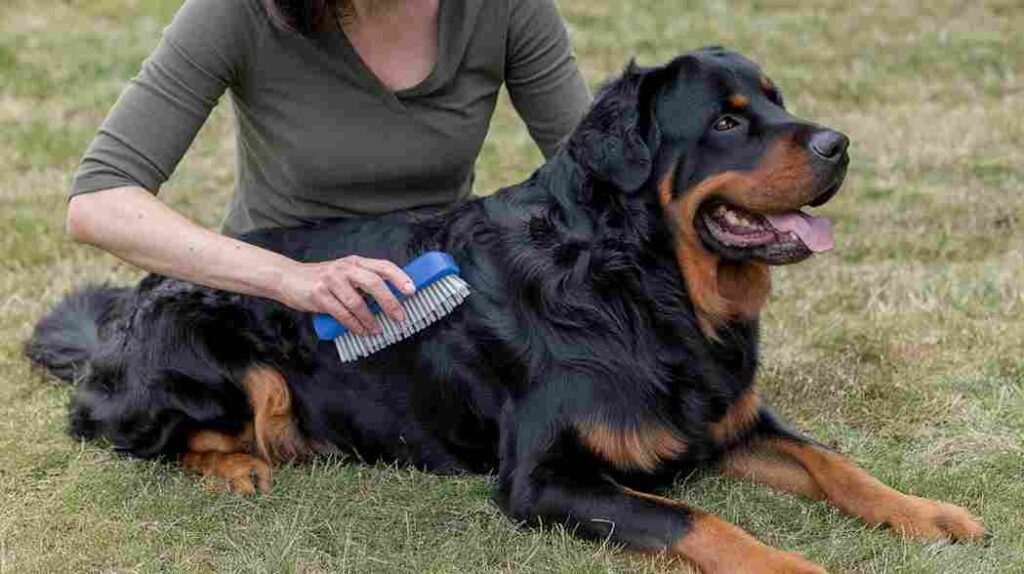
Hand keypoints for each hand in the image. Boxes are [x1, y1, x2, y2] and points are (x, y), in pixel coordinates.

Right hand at [278, 255, 414, 334]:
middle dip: (389, 302)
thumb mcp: (343, 274)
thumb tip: (389, 299)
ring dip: (370, 320)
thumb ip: (362, 282)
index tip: (412, 290)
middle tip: (400, 317)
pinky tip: (361, 332)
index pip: (382, 266)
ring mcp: (331, 281)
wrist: (287, 278)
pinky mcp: (319, 295)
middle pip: (373, 283)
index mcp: (355, 262)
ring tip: (378, 331)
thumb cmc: (321, 279)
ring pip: (357, 302)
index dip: (399, 277)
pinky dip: (354, 325)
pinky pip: (341, 313)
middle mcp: (345, 269)